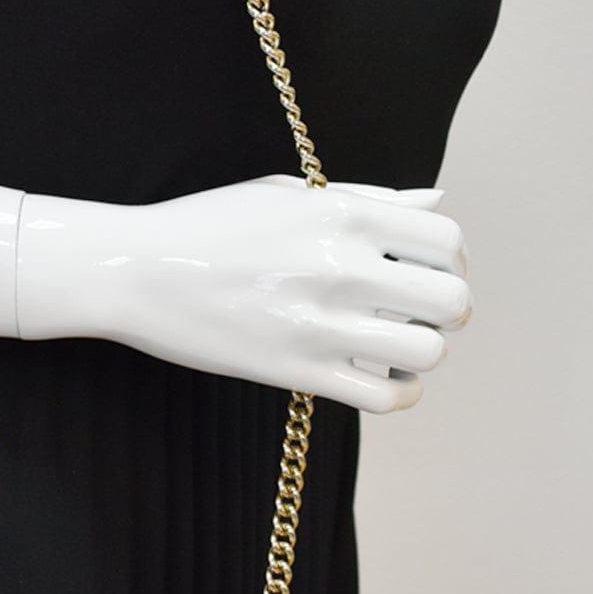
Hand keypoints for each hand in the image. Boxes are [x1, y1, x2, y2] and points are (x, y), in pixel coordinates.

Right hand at [17, 176, 472, 413]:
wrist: (139, 271)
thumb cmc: (209, 227)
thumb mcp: (289, 195)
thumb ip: (367, 199)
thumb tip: (435, 199)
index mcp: (347, 214)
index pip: (448, 240)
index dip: (453, 262)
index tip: (431, 275)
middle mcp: (344, 266)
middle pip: (450, 300)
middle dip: (449, 313)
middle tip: (423, 320)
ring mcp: (320, 322)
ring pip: (425, 352)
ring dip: (423, 356)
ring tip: (398, 353)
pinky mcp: (295, 370)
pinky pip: (383, 397)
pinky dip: (399, 396)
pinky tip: (383, 383)